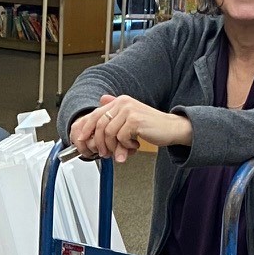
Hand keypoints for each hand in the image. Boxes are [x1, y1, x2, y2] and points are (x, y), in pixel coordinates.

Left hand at [71, 96, 193, 163]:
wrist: (171, 128)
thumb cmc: (150, 126)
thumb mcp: (130, 118)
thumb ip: (115, 112)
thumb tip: (101, 100)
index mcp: (119, 101)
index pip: (95, 115)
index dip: (85, 129)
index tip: (81, 141)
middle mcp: (123, 103)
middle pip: (99, 125)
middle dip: (99, 143)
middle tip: (104, 153)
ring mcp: (129, 111)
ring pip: (108, 133)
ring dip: (113, 147)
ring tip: (122, 150)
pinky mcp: (135, 120)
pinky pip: (121, 137)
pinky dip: (126, 145)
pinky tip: (135, 144)